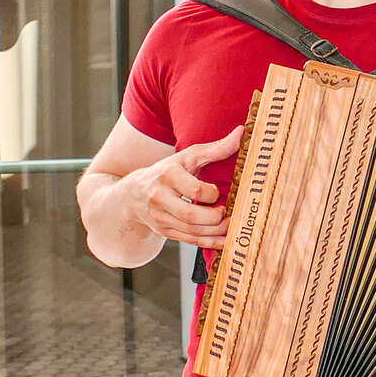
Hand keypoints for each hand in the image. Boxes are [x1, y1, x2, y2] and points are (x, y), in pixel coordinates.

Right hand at [119, 126, 243, 249]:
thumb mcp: (187, 157)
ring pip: (192, 232)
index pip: (194, 190)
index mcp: (168, 176)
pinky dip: (210, 243)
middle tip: (227, 211)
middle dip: (215, 217)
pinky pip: (191, 241)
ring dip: (217, 232)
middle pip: (191, 215)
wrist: (134, 195)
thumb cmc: (167, 172)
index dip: (212, 193)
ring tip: (232, 225)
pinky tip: (225, 240)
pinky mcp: (166, 232)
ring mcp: (161, 218)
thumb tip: (241, 133)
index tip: (218, 191)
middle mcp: (160, 198)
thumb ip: (215, 148)